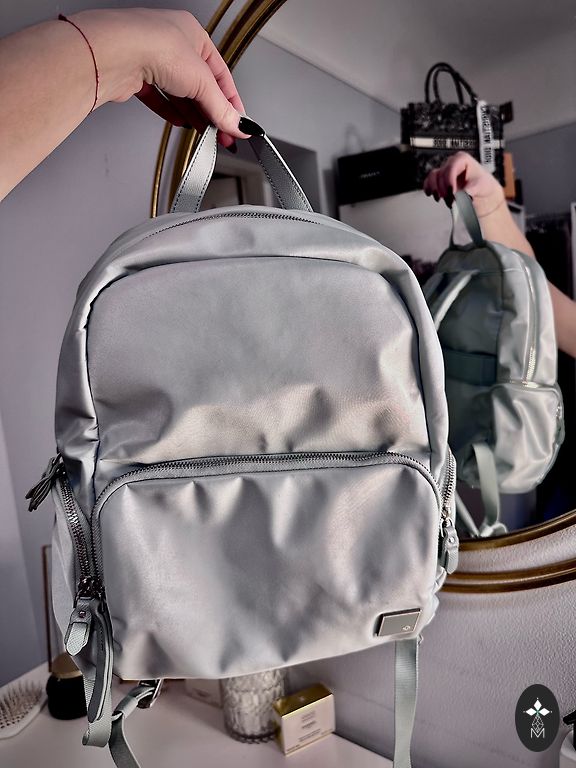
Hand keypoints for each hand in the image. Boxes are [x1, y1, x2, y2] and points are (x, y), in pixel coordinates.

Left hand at [69, 9, 249, 146]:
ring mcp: (151, 59)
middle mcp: (171, 43)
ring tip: (204, 133)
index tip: (238, 124)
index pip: (220, 73)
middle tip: (222, 134)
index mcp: (192, 33)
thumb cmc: (154, 45)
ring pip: (178, 92)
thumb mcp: (201, 81)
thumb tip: (239, 124)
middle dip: (212, 112)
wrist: (113, 53)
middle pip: (199, 85)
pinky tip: (180, 123)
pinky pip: (158, 97)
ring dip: (193, 114)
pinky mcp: (135, 76)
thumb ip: (221, 107)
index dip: (231, 102)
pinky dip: (170, 112)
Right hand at [423, 151, 504, 216]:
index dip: (449, 180)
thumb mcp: (481, 185)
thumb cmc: (483, 185)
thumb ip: (472, 188)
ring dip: (435, 189)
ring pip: (433, 177)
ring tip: (441, 198)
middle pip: (441, 173)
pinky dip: (428, 188)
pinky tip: (430, 194)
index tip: (452, 192)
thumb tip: (464, 193)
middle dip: (444, 188)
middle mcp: (451, 164)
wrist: (482, 194)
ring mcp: (444, 172)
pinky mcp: (439, 181)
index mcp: (462, 159)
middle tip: (450, 199)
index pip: (451, 167)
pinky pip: (429, 182)